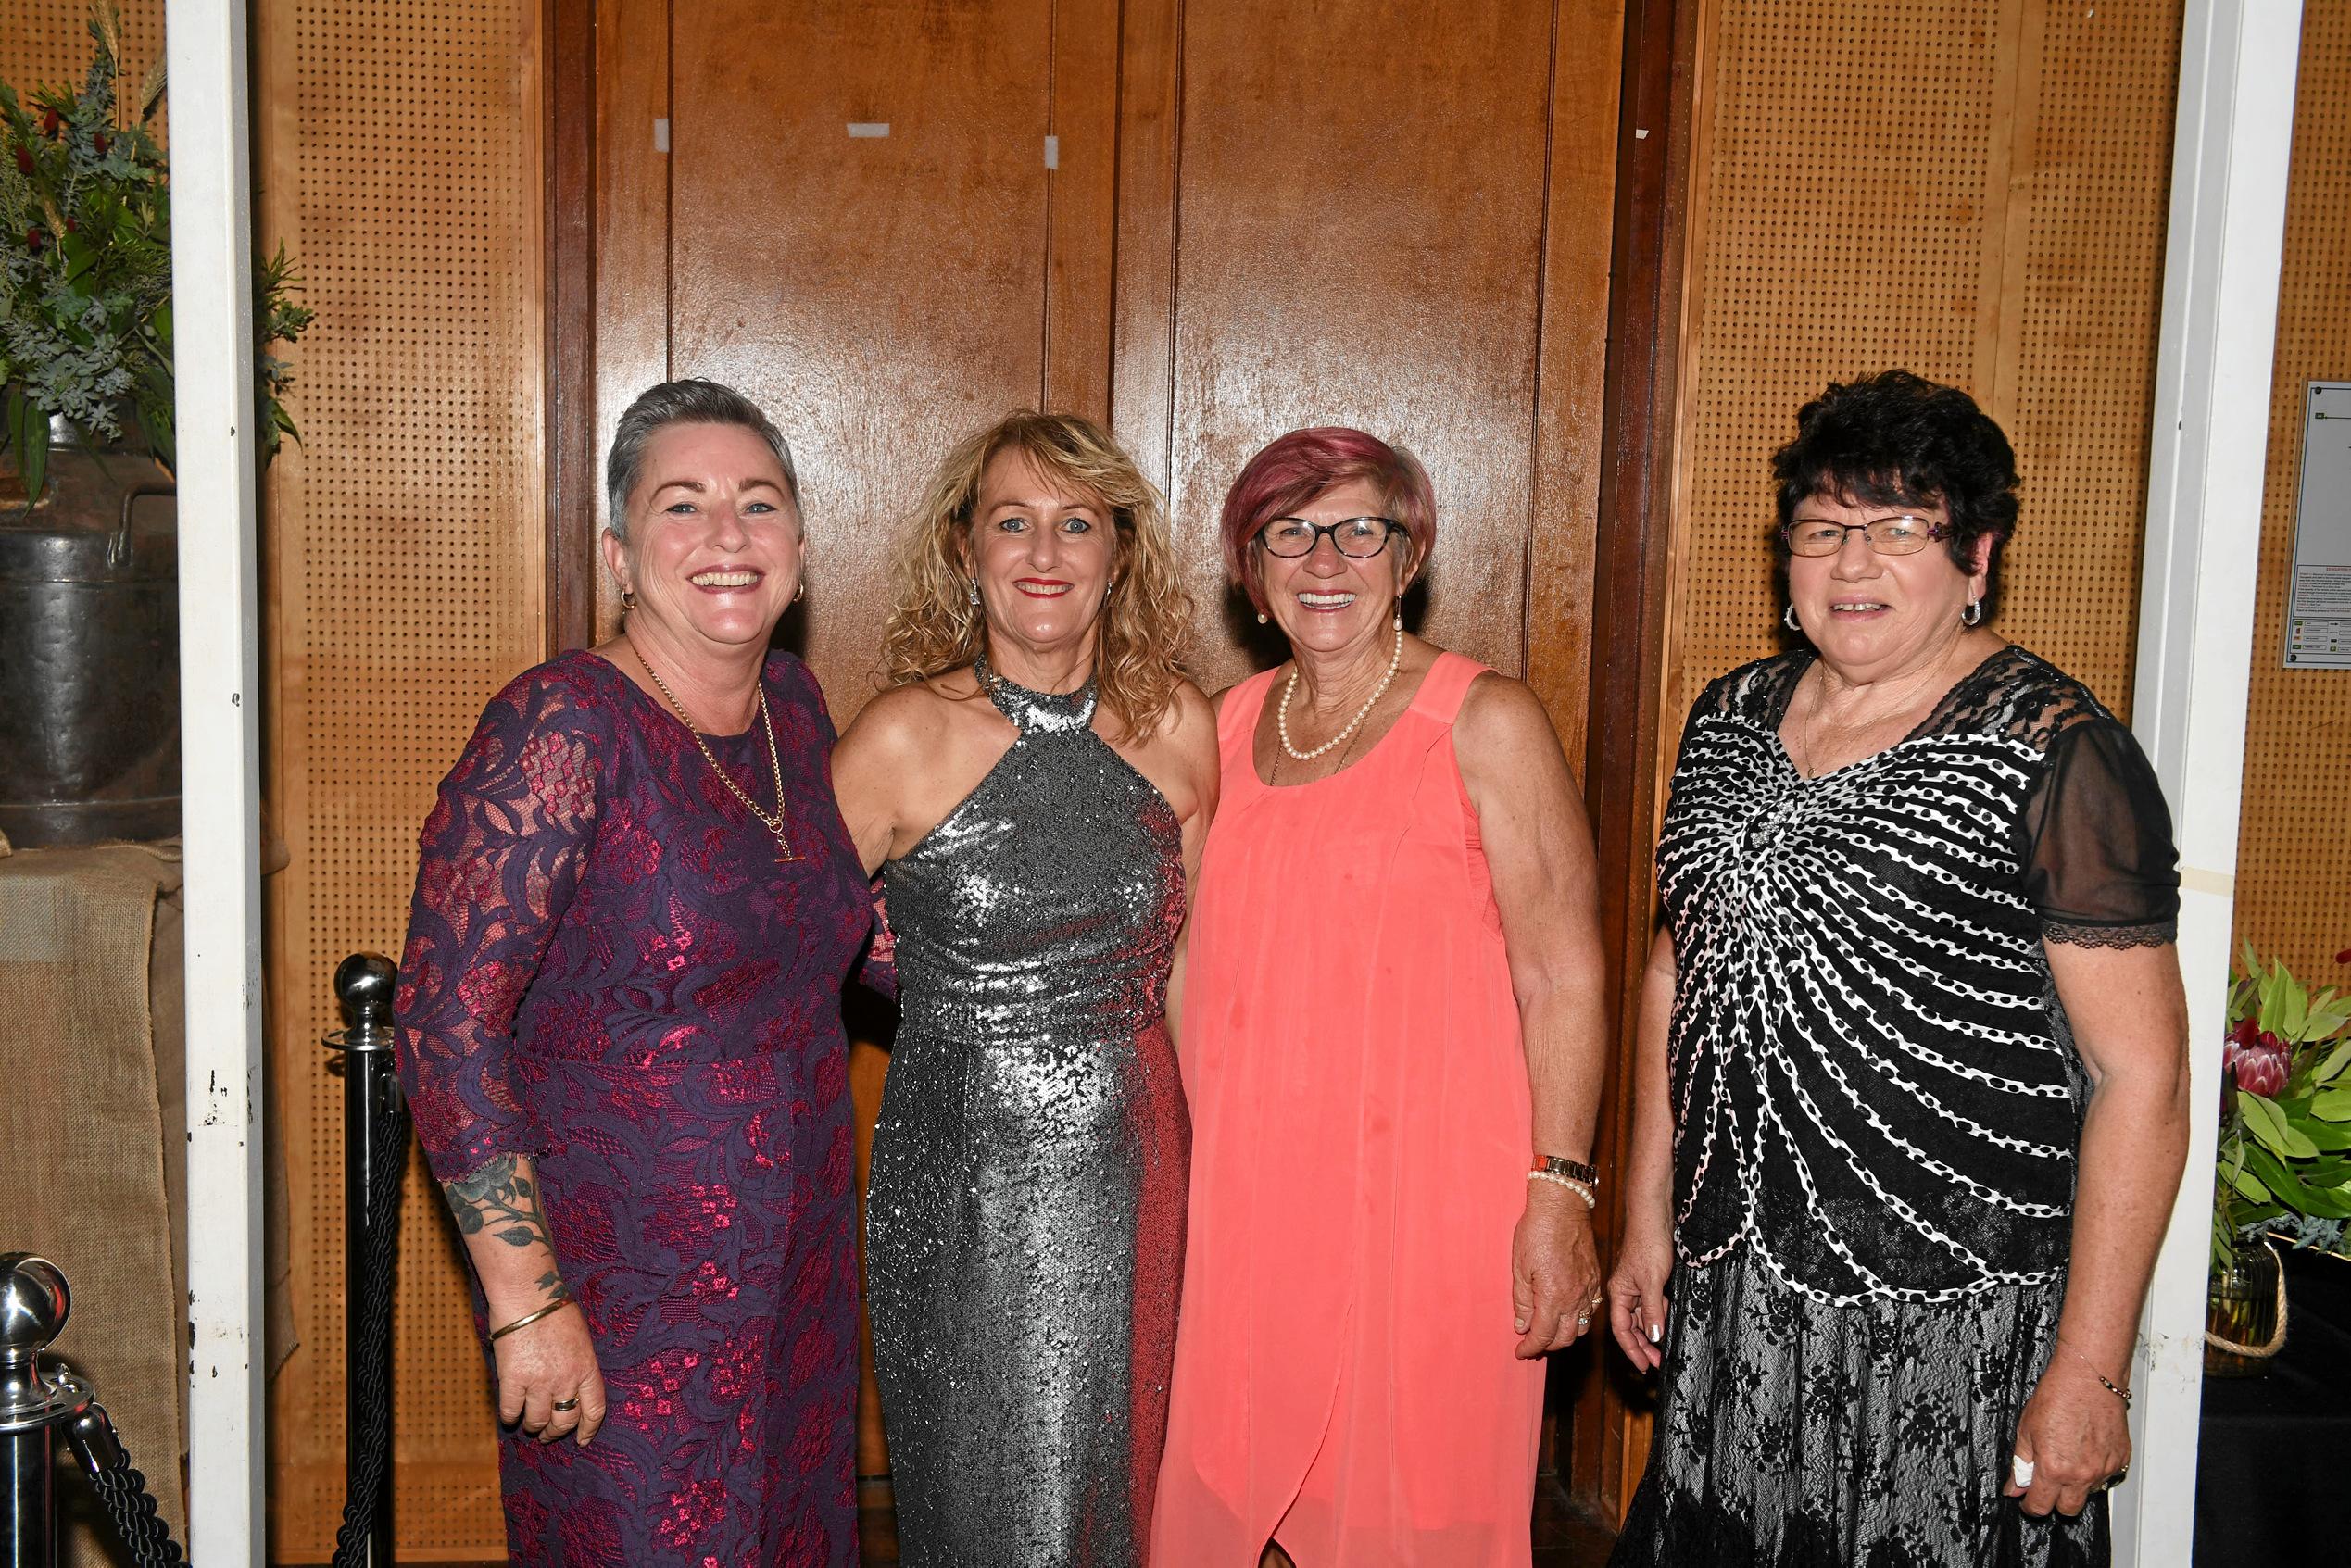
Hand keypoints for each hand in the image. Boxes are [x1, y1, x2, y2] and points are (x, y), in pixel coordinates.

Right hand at [492, 1301, 608, 1445]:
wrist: (528, 1297)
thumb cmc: (555, 1311)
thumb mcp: (581, 1338)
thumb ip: (579, 1364)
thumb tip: (573, 1387)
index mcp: (587, 1368)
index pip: (594, 1409)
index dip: (589, 1429)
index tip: (582, 1440)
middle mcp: (566, 1379)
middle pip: (565, 1420)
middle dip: (556, 1432)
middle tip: (547, 1435)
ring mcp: (540, 1381)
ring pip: (538, 1420)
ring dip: (533, 1426)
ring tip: (529, 1425)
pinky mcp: (514, 1380)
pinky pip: (512, 1411)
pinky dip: (510, 1416)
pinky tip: (510, 1414)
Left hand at [1511, 1184, 1602, 1357]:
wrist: (1562, 1206)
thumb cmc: (1537, 1231)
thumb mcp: (1519, 1267)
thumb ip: (1522, 1301)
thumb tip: (1522, 1326)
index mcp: (1553, 1297)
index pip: (1543, 1336)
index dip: (1530, 1347)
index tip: (1521, 1351)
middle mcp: (1575, 1298)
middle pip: (1564, 1338)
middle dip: (1547, 1346)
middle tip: (1532, 1344)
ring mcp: (1589, 1289)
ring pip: (1580, 1328)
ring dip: (1564, 1336)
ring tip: (1548, 1333)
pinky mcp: (1596, 1279)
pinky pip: (1592, 1311)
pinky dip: (1579, 1320)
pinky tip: (1566, 1315)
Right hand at [1606, 1216, 1672, 1371]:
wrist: (1654, 1220)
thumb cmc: (1648, 1245)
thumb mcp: (1652, 1282)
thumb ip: (1652, 1310)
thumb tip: (1653, 1336)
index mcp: (1619, 1294)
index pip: (1622, 1330)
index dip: (1632, 1350)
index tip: (1644, 1366)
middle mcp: (1625, 1293)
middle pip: (1631, 1327)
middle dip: (1643, 1347)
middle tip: (1657, 1363)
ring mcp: (1636, 1288)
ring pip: (1642, 1318)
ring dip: (1651, 1334)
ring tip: (1663, 1350)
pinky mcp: (1648, 1282)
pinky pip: (1651, 1306)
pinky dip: (1658, 1318)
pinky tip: (1667, 1325)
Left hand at [2003, 1352, 2129, 1516]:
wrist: (2089, 1378)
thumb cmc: (2057, 1396)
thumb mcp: (2026, 1429)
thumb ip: (2021, 1463)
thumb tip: (2015, 1486)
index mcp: (2054, 1469)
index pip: (2040, 1506)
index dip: (2030, 1505)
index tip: (2027, 1499)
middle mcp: (2081, 1475)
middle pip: (2068, 1510)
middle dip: (2055, 1502)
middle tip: (2047, 1483)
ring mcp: (2104, 1469)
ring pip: (2088, 1494)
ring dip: (2076, 1485)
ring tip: (2069, 1457)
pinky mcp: (2120, 1460)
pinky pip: (2106, 1477)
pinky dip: (2095, 1471)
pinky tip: (2086, 1451)